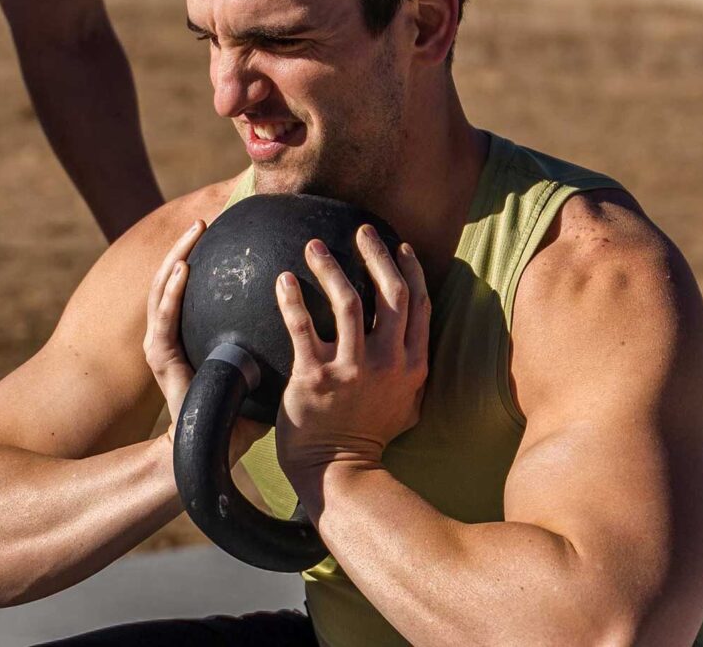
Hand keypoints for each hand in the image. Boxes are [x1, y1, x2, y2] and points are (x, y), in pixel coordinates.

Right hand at [142, 220, 268, 461]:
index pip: (197, 289)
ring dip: (174, 258)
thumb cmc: (242, 413)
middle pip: (175, 281)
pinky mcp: (160, 361)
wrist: (213, 450)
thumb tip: (329, 319)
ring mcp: (164, 346)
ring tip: (193, 234)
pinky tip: (183, 270)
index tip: (223, 231)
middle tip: (203, 220)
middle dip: (185, 247)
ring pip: (162, 292)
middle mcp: (177, 335)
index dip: (205, 260)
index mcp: (197, 334)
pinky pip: (163, 320)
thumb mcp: (266, 369)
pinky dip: (171, 293)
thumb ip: (282, 343)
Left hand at [273, 225, 429, 489]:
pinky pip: (302, 326)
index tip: (398, 245)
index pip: (418, 303)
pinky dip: (293, 298)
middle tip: (361, 230)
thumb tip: (414, 339)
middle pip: (390, 292)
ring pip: (347, 300)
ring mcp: (352, 370)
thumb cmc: (369, 437)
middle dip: (376, 254)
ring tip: (314, 246)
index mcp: (413, 364)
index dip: (409, 268)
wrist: (338, 473)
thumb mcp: (408, 403)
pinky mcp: (315, 378)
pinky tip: (284, 280)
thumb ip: (411, 369)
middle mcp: (388, 362)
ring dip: (331, 266)